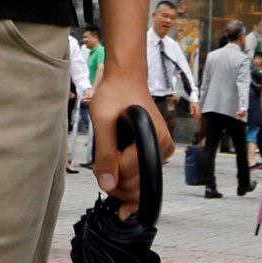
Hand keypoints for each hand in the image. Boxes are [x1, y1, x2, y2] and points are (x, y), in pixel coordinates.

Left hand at [86, 72, 168, 212]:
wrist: (125, 79)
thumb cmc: (116, 93)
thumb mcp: (103, 121)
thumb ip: (105, 154)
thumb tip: (107, 184)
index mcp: (154, 138)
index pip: (128, 172)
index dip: (108, 170)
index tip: (97, 162)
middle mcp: (164, 146)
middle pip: (138, 183)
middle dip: (115, 179)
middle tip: (101, 163)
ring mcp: (162, 150)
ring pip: (141, 182)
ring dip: (121, 179)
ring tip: (109, 161)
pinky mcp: (157, 151)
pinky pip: (143, 174)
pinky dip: (129, 175)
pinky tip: (119, 165)